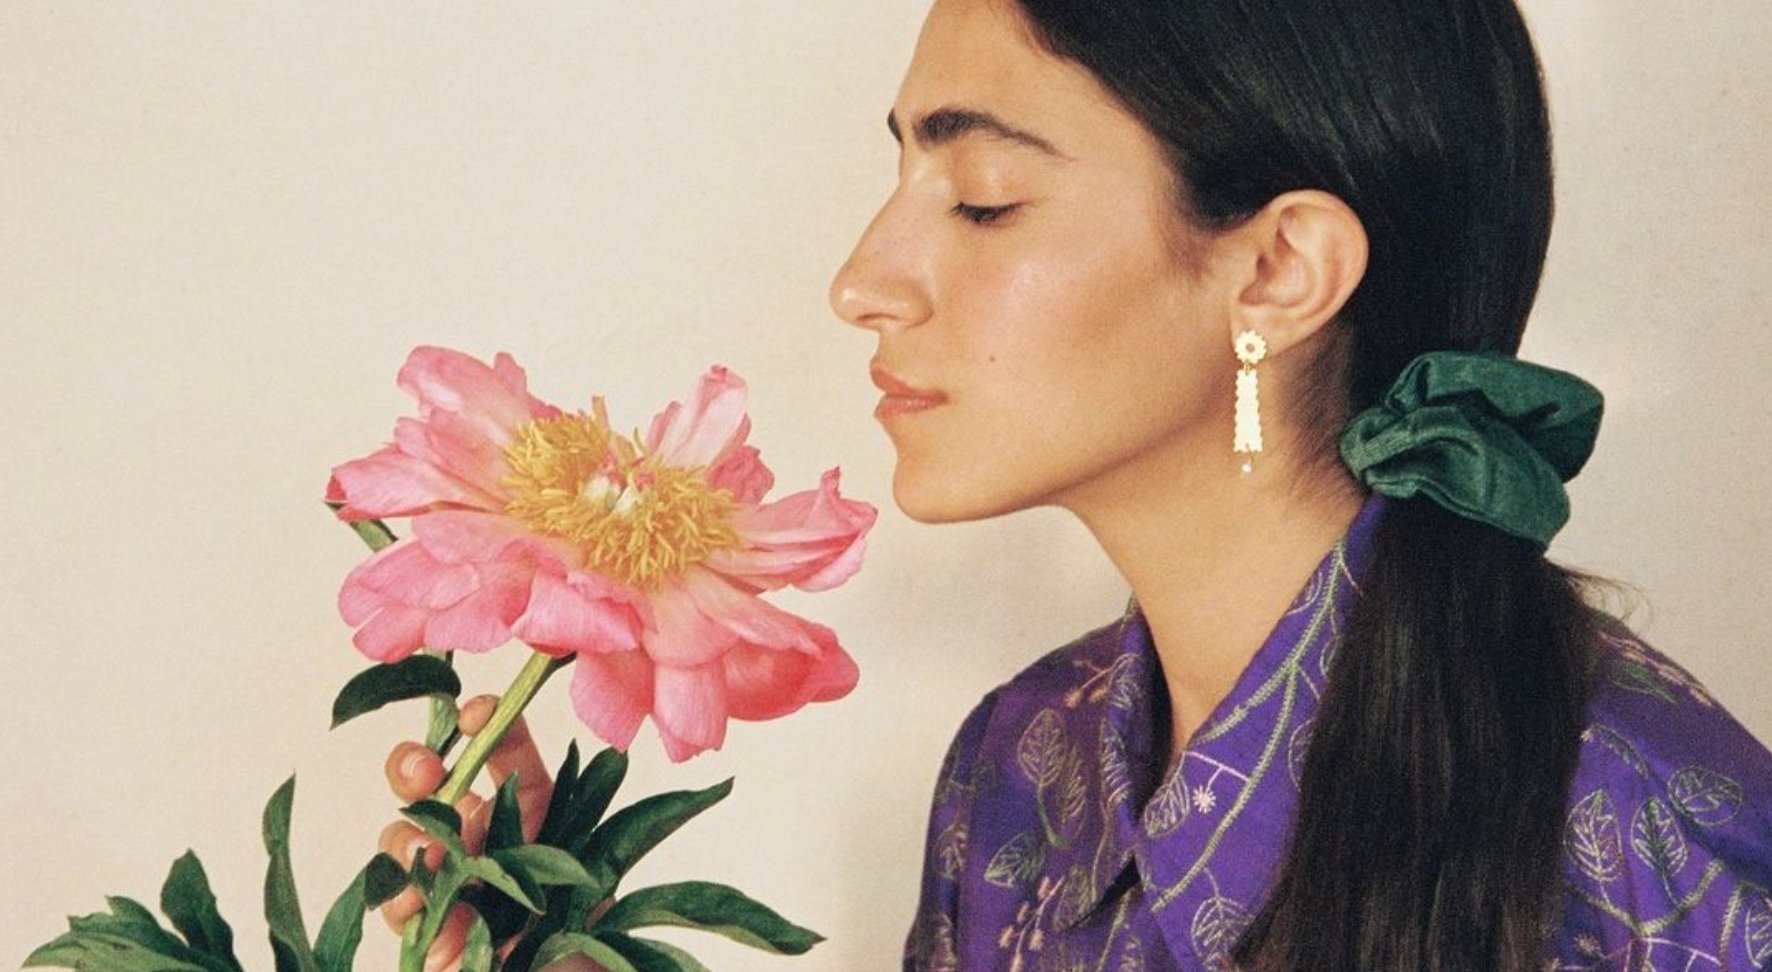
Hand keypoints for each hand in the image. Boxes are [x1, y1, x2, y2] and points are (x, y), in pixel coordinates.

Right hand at [378, 695, 604, 971]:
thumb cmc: (584, 948)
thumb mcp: (596, 881)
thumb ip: (579, 837)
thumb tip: (600, 767)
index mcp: (530, 820)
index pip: (504, 756)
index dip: (488, 725)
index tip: (478, 713)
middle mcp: (483, 842)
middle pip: (432, 785)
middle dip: (415, 766)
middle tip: (424, 775)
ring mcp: (448, 883)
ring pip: (404, 837)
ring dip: (407, 836)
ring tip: (429, 856)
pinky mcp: (425, 928)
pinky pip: (397, 899)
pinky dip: (403, 896)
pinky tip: (423, 906)